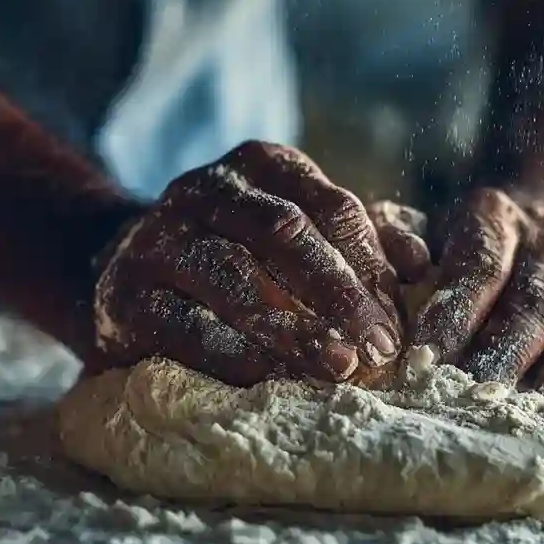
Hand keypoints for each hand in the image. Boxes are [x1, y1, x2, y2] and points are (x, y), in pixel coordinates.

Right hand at [92, 141, 401, 385]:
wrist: (124, 270)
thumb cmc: (240, 254)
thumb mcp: (300, 230)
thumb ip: (359, 240)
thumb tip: (419, 263)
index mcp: (262, 166)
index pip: (330, 206)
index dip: (370, 264)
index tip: (398, 322)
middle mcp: (207, 190)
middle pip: (285, 234)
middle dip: (340, 295)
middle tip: (380, 349)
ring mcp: (160, 239)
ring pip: (234, 276)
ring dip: (293, 326)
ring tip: (338, 366)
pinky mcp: (125, 295)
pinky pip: (184, 324)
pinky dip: (233, 352)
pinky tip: (272, 377)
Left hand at [371, 189, 543, 391]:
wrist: (542, 217)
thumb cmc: (462, 243)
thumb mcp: (422, 222)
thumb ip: (395, 235)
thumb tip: (406, 264)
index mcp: (498, 216)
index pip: (480, 265)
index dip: (455, 313)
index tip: (425, 360)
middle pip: (537, 301)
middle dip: (507, 353)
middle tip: (476, 398)